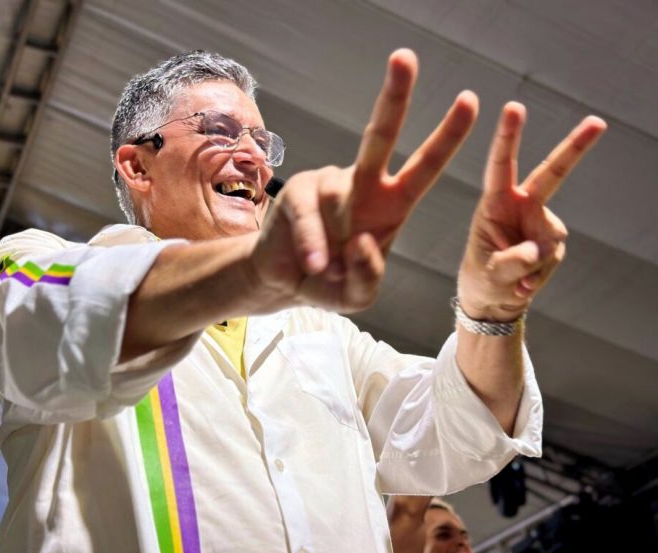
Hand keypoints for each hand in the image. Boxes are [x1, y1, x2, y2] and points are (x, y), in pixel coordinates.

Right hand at [253, 49, 477, 312]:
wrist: (283, 283)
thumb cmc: (328, 281)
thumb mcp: (359, 295)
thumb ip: (369, 276)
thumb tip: (362, 240)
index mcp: (391, 205)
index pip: (423, 167)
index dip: (446, 137)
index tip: (469, 100)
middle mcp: (362, 185)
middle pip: (379, 136)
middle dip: (394, 97)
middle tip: (405, 57)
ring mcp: (328, 184)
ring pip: (340, 197)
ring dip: (337, 243)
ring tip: (326, 269)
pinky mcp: (296, 192)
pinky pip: (309, 212)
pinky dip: (314, 242)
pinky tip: (314, 263)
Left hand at [458, 102, 606, 320]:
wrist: (492, 300)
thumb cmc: (481, 279)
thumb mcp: (488, 272)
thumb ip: (511, 261)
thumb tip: (539, 251)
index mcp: (495, 202)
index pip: (502, 166)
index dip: (508, 137)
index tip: (515, 107)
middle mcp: (522, 205)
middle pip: (553, 173)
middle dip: (575, 147)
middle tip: (598, 122)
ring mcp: (541, 222)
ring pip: (551, 240)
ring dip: (533, 267)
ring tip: (511, 279)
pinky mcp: (553, 242)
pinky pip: (553, 259)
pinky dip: (538, 277)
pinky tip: (522, 285)